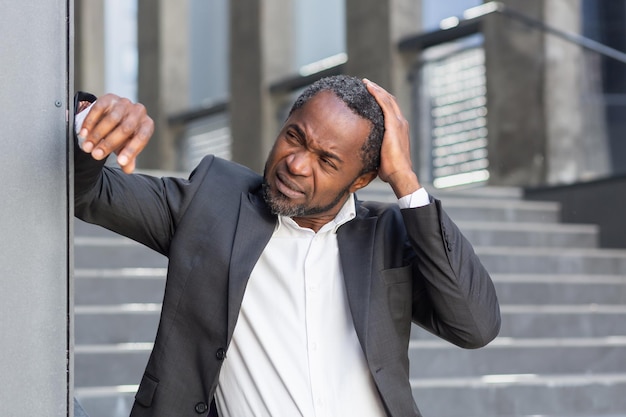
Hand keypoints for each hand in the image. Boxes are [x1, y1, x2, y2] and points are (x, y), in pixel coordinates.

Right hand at [77, 94, 153, 172]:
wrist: (113, 115)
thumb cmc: (123, 135)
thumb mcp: (126, 147)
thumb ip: (128, 159)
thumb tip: (128, 169)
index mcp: (146, 125)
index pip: (142, 137)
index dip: (131, 150)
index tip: (120, 162)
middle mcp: (138, 112)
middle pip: (125, 128)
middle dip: (109, 144)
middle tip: (96, 155)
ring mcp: (124, 103)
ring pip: (111, 119)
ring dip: (97, 135)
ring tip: (87, 147)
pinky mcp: (109, 98)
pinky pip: (99, 108)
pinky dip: (90, 122)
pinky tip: (83, 134)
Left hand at [363, 79, 420, 197]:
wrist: (400, 174)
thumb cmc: (391, 170)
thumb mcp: (381, 155)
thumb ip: (375, 149)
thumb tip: (363, 152)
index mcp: (399, 130)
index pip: (391, 110)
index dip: (382, 100)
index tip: (371, 95)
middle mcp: (401, 123)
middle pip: (390, 101)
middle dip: (379, 91)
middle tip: (367, 84)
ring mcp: (398, 123)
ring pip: (387, 99)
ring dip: (376, 89)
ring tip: (366, 83)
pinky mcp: (393, 125)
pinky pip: (384, 104)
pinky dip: (377, 93)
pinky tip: (368, 87)